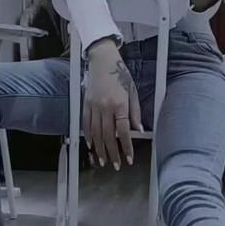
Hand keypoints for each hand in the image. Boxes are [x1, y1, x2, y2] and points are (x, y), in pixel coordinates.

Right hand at [82, 48, 142, 169]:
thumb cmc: (119, 74)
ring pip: (96, 133)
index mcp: (119, 104)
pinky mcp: (85, 104)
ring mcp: (93, 106)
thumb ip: (135, 112)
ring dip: (99, 149)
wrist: (102, 60)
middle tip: (115, 165)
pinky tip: (91, 145)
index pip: (124, 131)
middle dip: (112, 153)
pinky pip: (86, 124)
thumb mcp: (133, 91)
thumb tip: (139, 130)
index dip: (126, 147)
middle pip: (108, 136)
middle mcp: (105, 107)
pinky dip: (88, 136)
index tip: (129, 158)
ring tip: (103, 160)